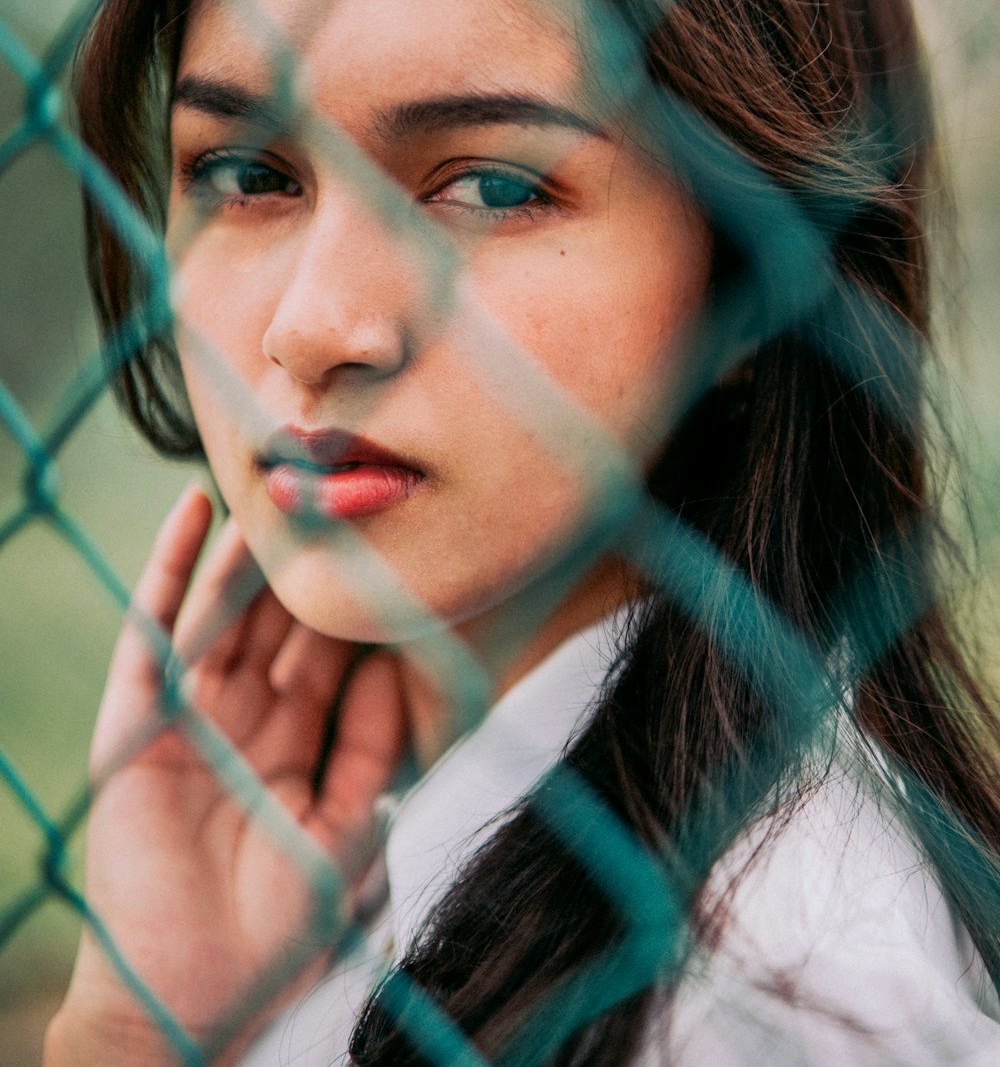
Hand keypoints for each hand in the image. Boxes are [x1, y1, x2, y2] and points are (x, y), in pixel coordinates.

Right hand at [45, 483, 405, 1064]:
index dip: (358, 605)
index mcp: (291, 745)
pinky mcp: (140, 719)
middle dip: (308, 564)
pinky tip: (194, 510)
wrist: (193, 998)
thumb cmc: (274, 930)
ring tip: (282, 481)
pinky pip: (154, 631)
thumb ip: (374, 746)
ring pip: (225, 611)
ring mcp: (189, 715)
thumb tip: (404, 663)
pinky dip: (169, 568)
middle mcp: (241, 720)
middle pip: (278, 622)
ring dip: (250, 548)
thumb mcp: (346, 828)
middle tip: (341, 491)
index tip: (394, 544)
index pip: (329, 656)